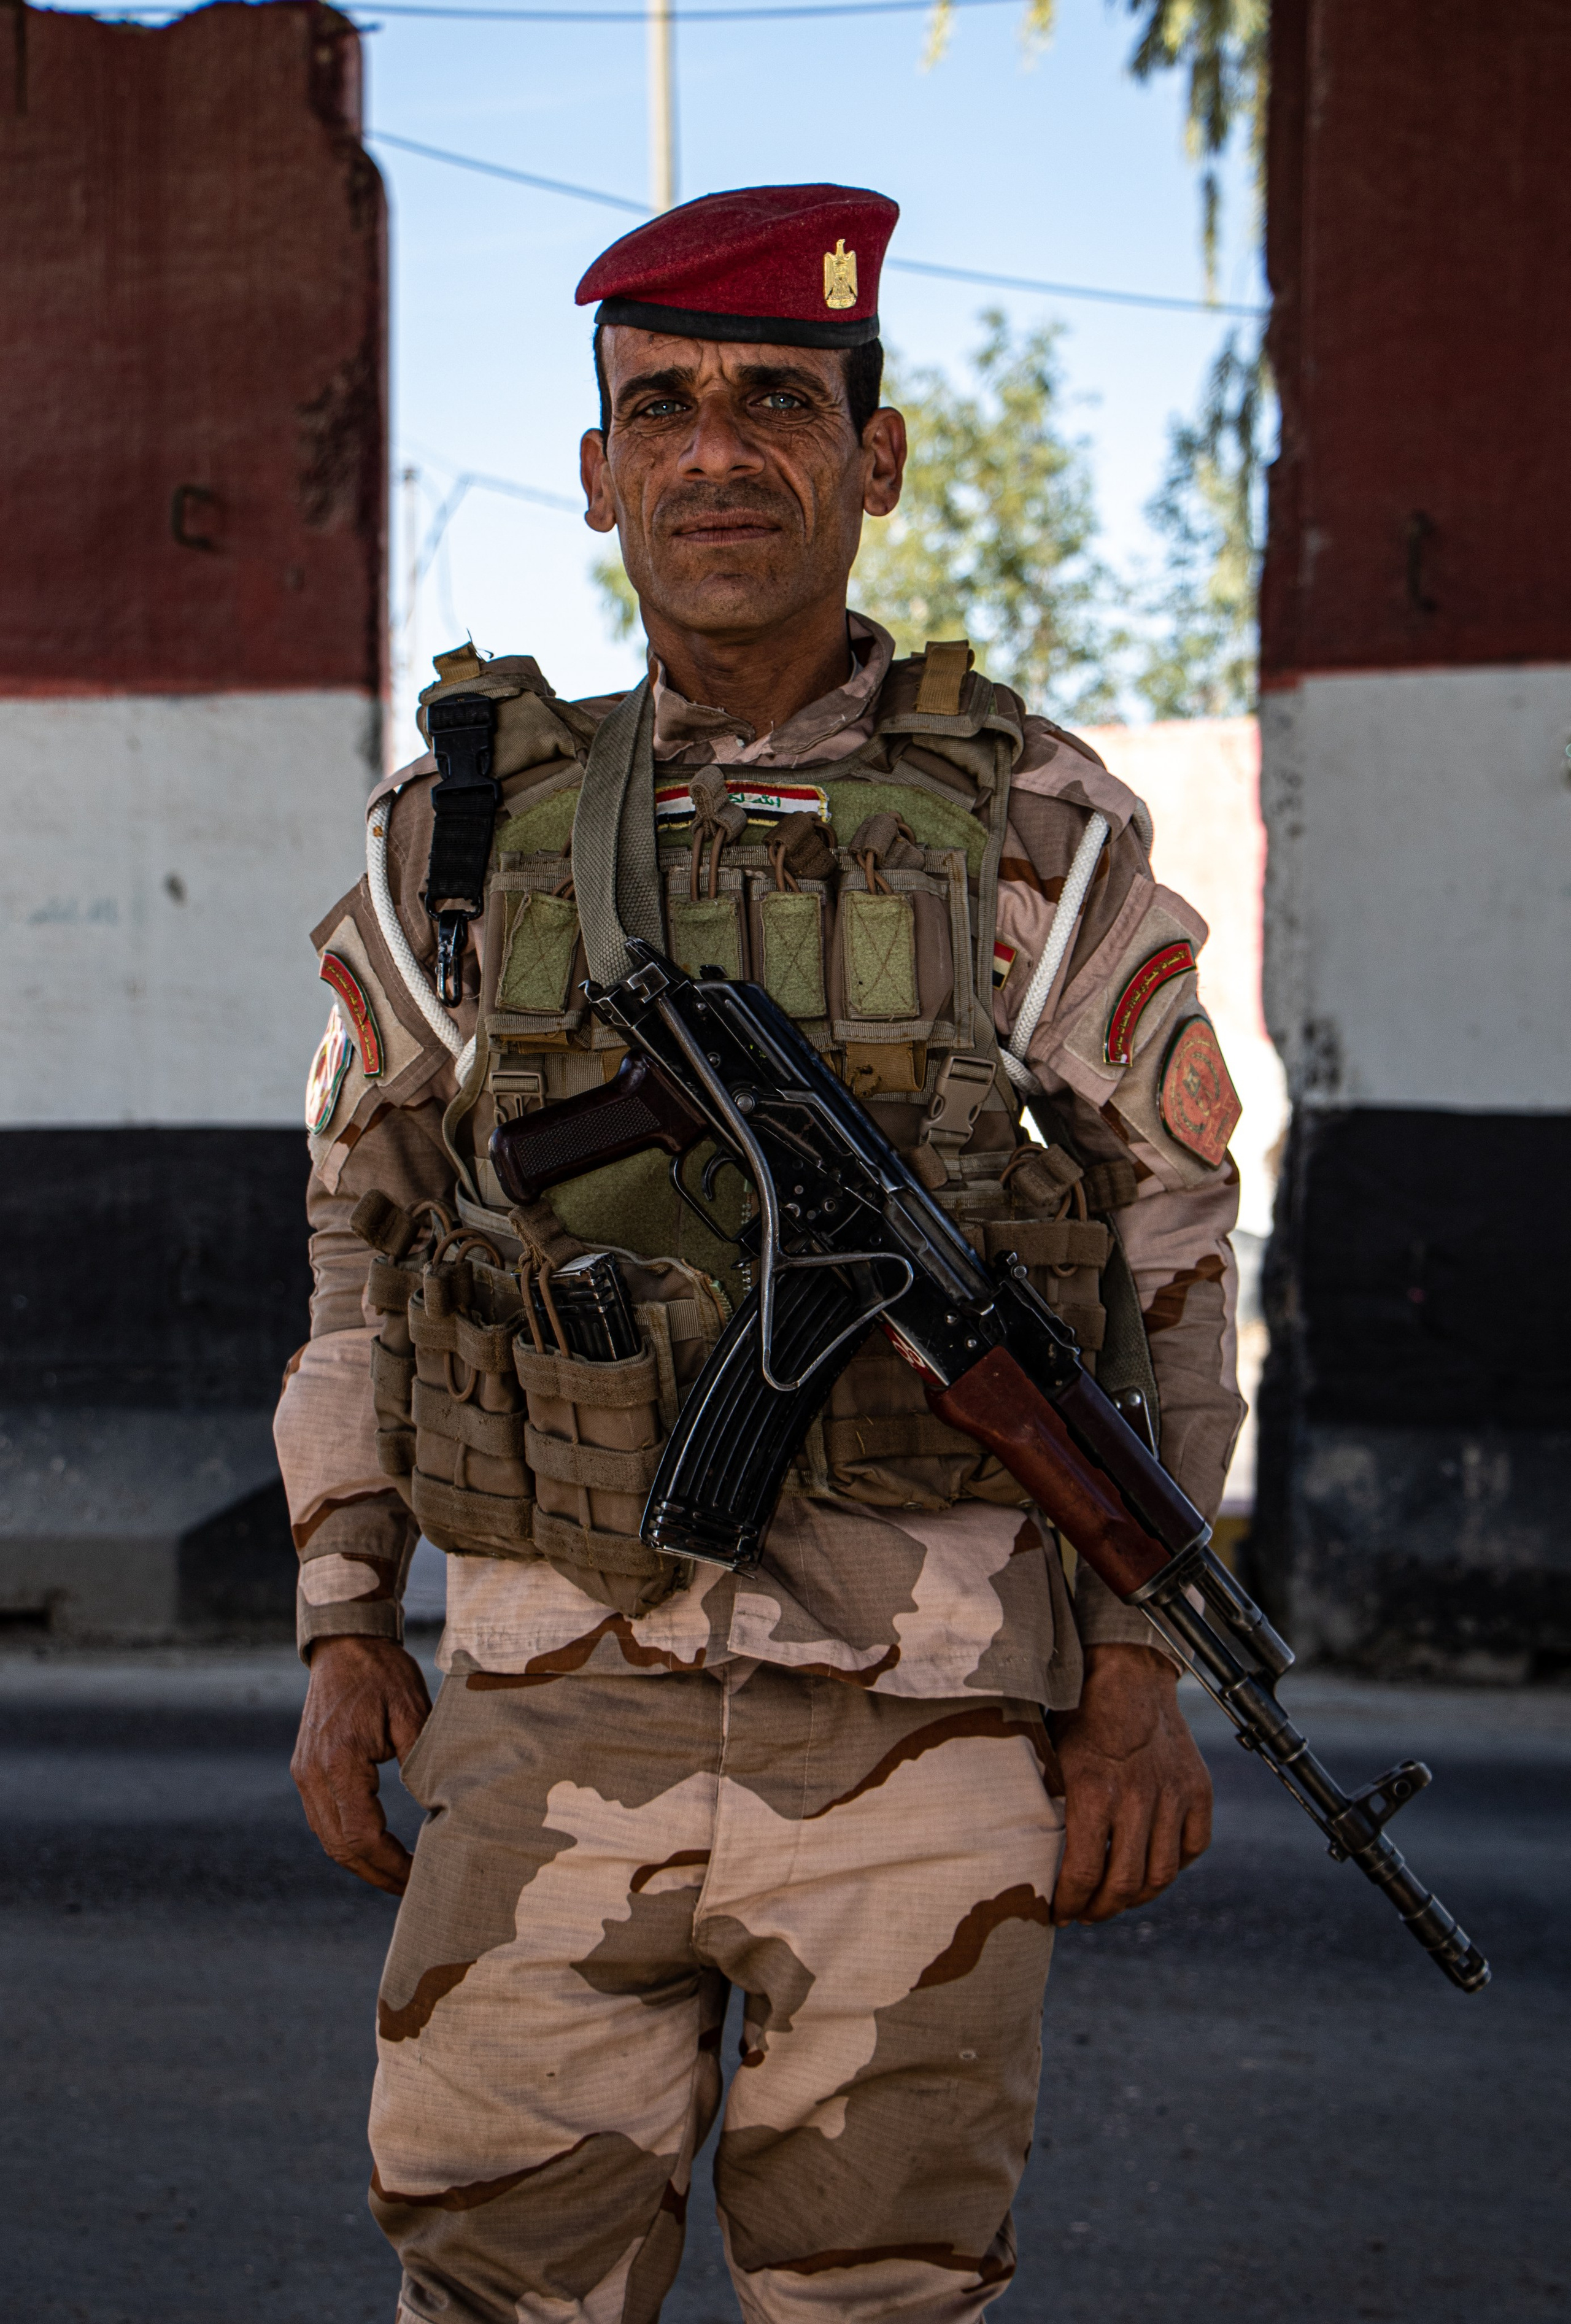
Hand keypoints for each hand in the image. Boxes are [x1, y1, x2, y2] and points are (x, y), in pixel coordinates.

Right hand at [291, 1635, 432, 1895]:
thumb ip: (422, 1764)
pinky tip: (376, 1846)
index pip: (362, 1837)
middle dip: (377, 1874)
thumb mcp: (414, 1714)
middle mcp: (313, 1775)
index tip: (420, 1878)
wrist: (346, 1644)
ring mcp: (305, 1774)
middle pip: (340, 1848)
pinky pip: (323, 1819)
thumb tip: (439, 1812)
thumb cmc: (384, 1675)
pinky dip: (348, 1840)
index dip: (391, 1866)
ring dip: (361, 1862)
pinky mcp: (306, 1769)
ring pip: (328, 1838)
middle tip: (413, 1889)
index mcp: (339, 1764)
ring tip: (398, 1875)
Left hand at [1051, 1641, 1211, 1923]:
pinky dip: (1174, 1865)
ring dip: (1137, 1897)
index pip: (1083, 1872)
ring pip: (1162, 1874)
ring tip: (1118, 1899)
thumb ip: (1047, 1804)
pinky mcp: (1198, 1789)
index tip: (1060, 1913)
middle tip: (1087, 1914)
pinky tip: (1152, 1867)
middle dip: (1101, 1909)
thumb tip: (1029, 1856)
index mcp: (1093, 1790)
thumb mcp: (1051, 1756)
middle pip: (1124, 1883)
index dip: (1070, 1902)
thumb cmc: (1079, 1714)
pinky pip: (1193, 1846)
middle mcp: (1137, 1796)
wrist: (1126, 1673)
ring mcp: (1173, 1793)